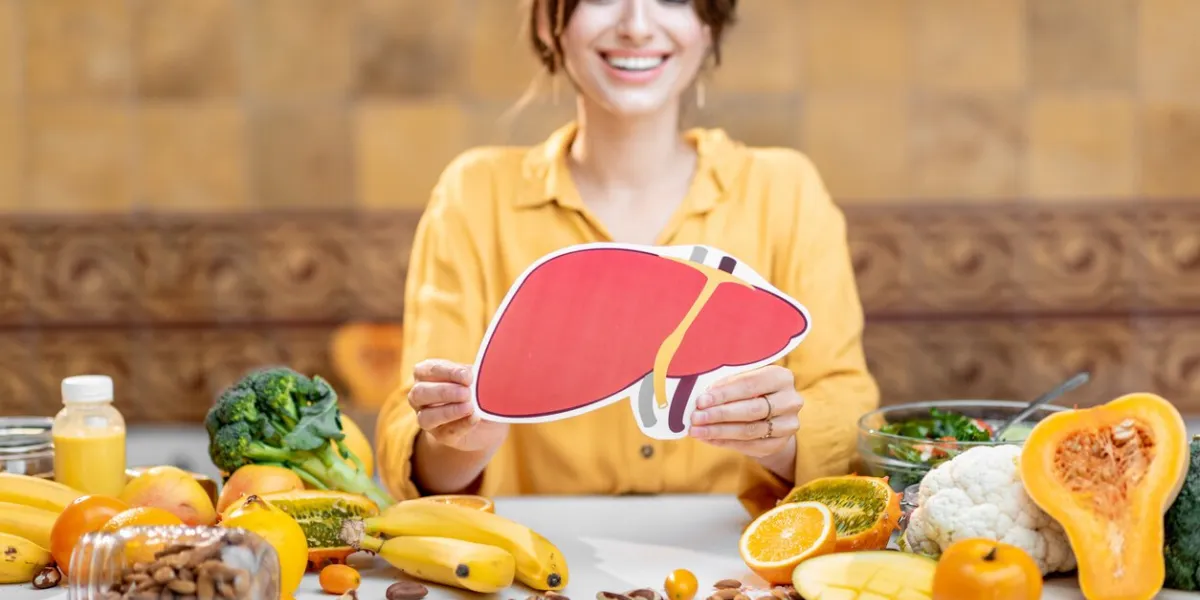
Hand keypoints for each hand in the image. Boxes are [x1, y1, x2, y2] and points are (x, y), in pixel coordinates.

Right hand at [408, 359, 508, 453]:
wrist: (488, 421)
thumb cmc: (478, 391)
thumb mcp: (477, 378)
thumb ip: (476, 374)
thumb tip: (481, 372)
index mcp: (426, 374)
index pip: (426, 369)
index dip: (446, 372)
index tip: (467, 376)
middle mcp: (420, 397)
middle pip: (419, 393)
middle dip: (444, 392)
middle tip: (467, 393)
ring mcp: (427, 419)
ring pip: (425, 417)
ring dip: (448, 411)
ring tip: (470, 407)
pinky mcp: (440, 436)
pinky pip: (445, 433)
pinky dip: (461, 425)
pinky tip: (475, 418)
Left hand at [687, 366, 802, 458]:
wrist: (772, 413)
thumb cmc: (751, 390)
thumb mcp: (743, 378)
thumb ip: (727, 382)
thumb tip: (703, 394)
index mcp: (781, 377)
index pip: (749, 385)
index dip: (723, 394)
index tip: (701, 401)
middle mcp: (790, 400)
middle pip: (751, 410)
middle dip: (719, 414)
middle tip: (696, 417)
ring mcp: (788, 424)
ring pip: (749, 430)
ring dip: (719, 431)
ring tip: (696, 430)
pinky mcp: (780, 443)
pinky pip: (750, 446)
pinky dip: (725, 442)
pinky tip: (708, 439)